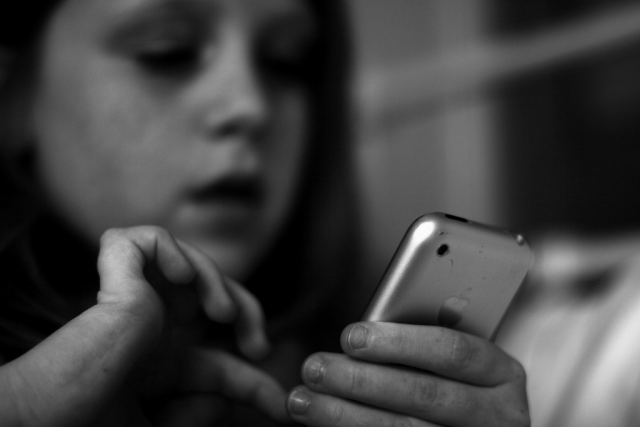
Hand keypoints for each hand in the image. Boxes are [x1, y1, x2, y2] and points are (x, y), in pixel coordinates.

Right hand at [0, 226, 287, 425]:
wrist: (47, 416)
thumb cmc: (91, 422)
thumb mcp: (157, 425)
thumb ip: (195, 412)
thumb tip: (229, 401)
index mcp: (161, 361)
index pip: (219, 362)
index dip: (254, 383)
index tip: (279, 406)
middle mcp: (152, 324)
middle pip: (216, 294)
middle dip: (247, 311)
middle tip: (256, 346)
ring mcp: (134, 295)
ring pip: (192, 262)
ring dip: (218, 281)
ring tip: (221, 315)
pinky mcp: (115, 272)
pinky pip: (150, 238)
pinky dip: (171, 248)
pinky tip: (181, 277)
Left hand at [286, 322, 528, 426]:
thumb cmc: (452, 382)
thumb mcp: (451, 360)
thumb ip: (420, 342)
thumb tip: (360, 335)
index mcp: (499, 373)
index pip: (453, 351)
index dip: (400, 342)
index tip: (351, 336)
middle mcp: (495, 415)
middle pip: (424, 395)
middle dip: (361, 381)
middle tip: (315, 368)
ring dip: (344, 416)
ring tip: (303, 401)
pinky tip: (324, 424)